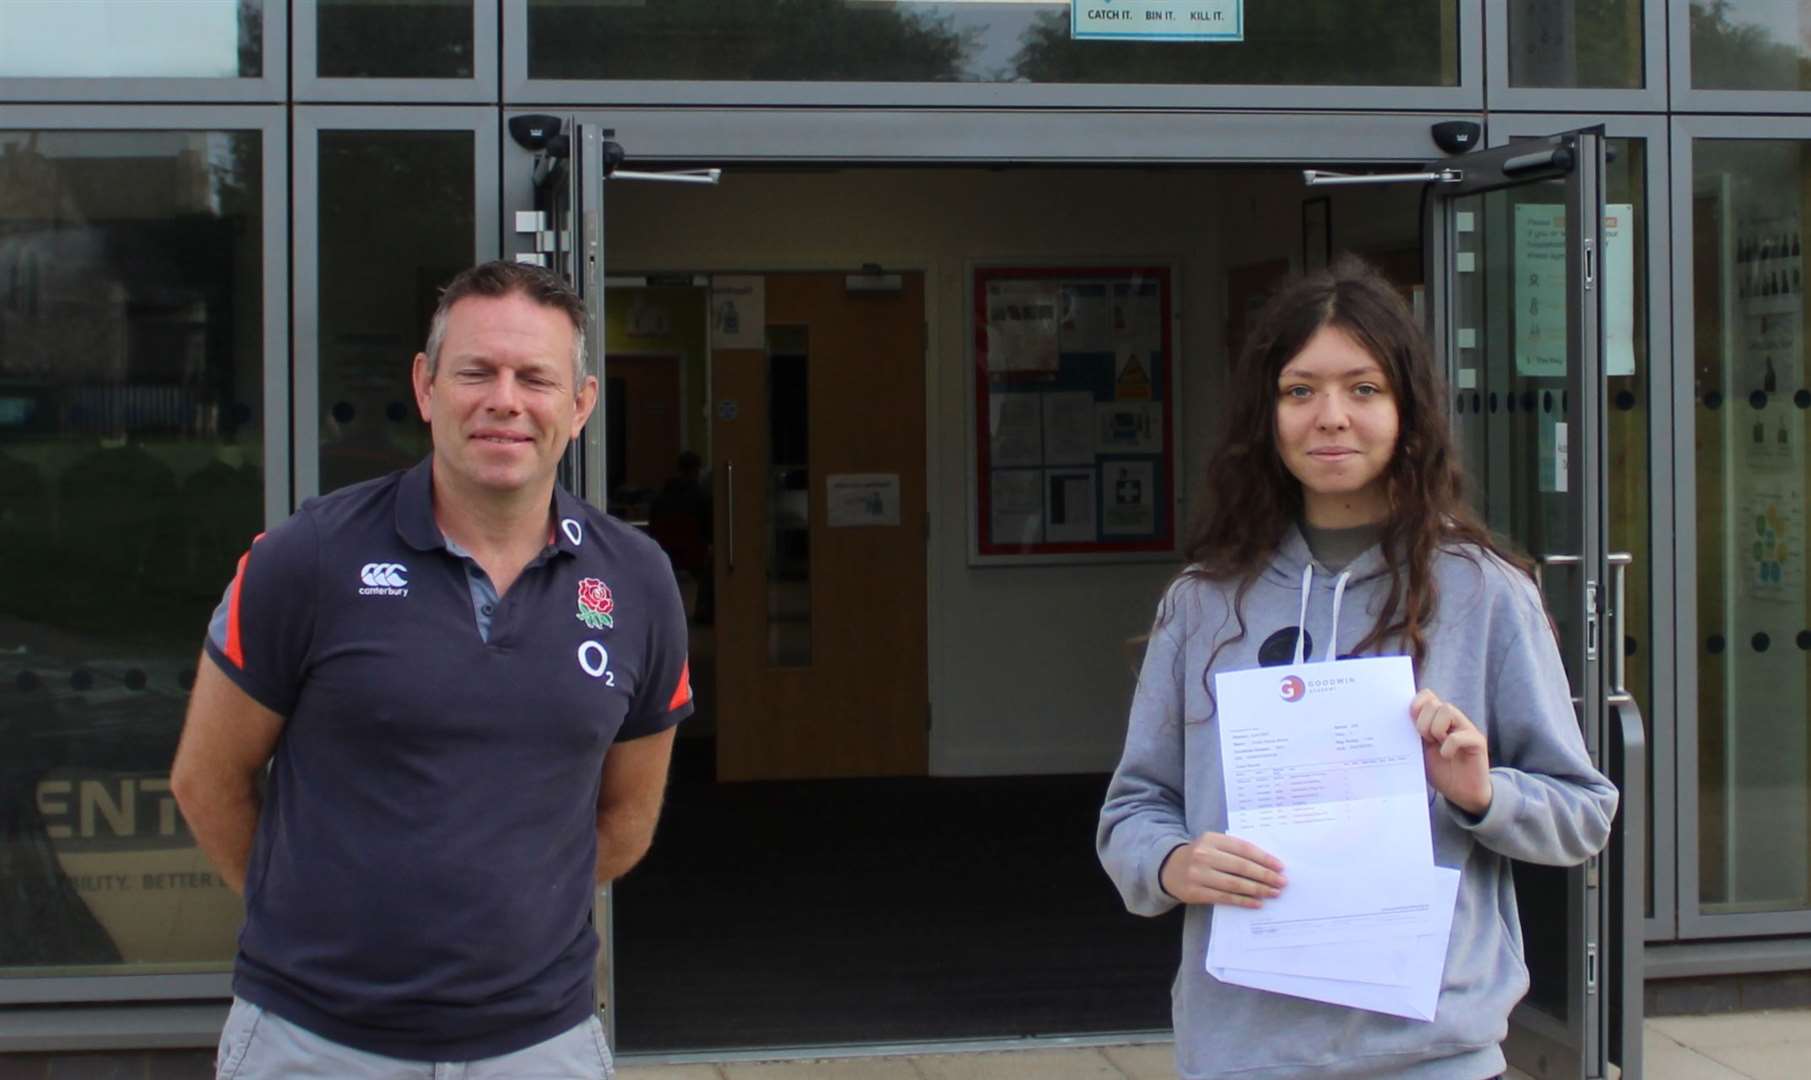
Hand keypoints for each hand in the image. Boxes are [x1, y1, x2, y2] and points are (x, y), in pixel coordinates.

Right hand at [1160, 832, 1285, 908]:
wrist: (1169, 868)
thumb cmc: (1200, 856)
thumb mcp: (1213, 845)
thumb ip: (1235, 851)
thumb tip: (1268, 865)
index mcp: (1211, 839)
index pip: (1243, 848)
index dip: (1264, 858)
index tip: (1280, 867)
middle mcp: (1204, 855)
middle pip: (1241, 867)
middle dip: (1264, 876)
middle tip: (1281, 882)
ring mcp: (1198, 874)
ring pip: (1234, 884)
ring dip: (1257, 890)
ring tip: (1273, 893)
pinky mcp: (1195, 892)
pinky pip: (1224, 898)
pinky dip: (1243, 901)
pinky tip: (1257, 903)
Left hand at [1411, 689, 1492, 814]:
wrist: (1461, 793)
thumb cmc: (1440, 771)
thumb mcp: (1420, 751)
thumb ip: (1413, 734)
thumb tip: (1394, 720)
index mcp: (1436, 719)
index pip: (1427, 696)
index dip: (1416, 704)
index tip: (1410, 721)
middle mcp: (1452, 720)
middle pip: (1434, 703)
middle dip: (1423, 722)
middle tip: (1426, 740)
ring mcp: (1466, 729)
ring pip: (1447, 710)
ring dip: (1435, 729)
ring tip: (1436, 744)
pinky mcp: (1477, 742)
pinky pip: (1460, 735)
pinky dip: (1449, 746)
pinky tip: (1446, 756)